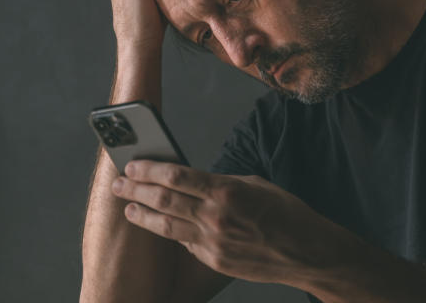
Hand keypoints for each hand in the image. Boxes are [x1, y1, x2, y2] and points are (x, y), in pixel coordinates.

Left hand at [111, 161, 344, 285]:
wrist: (305, 251)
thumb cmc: (286, 213)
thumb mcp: (256, 185)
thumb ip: (222, 184)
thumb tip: (197, 182)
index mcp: (226, 191)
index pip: (177, 176)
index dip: (150, 170)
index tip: (133, 164)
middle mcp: (215, 217)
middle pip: (164, 200)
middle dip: (136, 190)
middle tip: (119, 183)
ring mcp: (212, 243)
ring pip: (166, 227)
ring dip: (143, 216)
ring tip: (128, 208)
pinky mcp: (214, 261)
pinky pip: (186, 244)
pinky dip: (172, 233)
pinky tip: (163, 226)